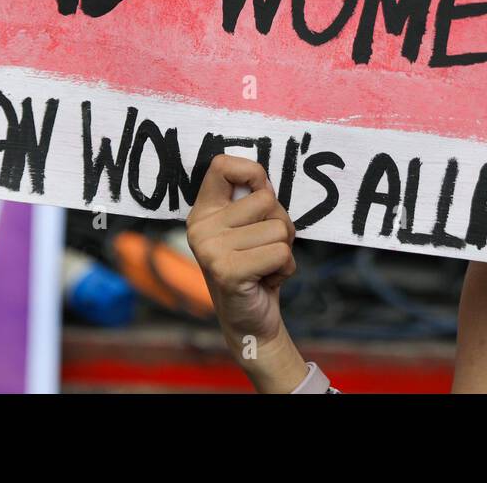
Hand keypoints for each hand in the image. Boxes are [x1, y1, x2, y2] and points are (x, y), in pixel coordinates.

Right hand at [186, 154, 306, 391]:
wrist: (251, 320)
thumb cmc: (256, 264)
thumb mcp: (250, 227)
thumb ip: (253, 200)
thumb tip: (264, 180)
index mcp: (203, 211)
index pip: (221, 165)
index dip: (251, 171)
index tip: (262, 189)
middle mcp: (200, 228)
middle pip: (266, 199)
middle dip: (280, 223)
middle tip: (264, 247)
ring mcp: (210, 250)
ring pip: (279, 228)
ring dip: (284, 249)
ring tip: (265, 265)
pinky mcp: (227, 271)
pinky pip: (281, 252)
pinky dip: (286, 267)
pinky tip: (267, 280)